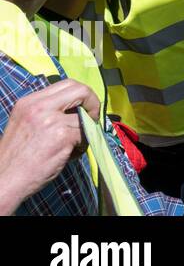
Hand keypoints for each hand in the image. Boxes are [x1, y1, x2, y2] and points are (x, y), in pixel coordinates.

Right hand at [0, 80, 98, 208]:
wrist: (4, 181)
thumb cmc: (16, 157)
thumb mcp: (26, 123)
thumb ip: (48, 112)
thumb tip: (78, 107)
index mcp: (29, 102)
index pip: (67, 84)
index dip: (82, 94)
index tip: (84, 108)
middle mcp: (38, 107)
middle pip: (80, 90)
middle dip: (93, 103)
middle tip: (92, 118)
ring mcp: (50, 121)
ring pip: (85, 118)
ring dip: (85, 132)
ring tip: (72, 146)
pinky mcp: (61, 137)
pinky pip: (85, 135)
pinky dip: (82, 146)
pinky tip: (68, 155)